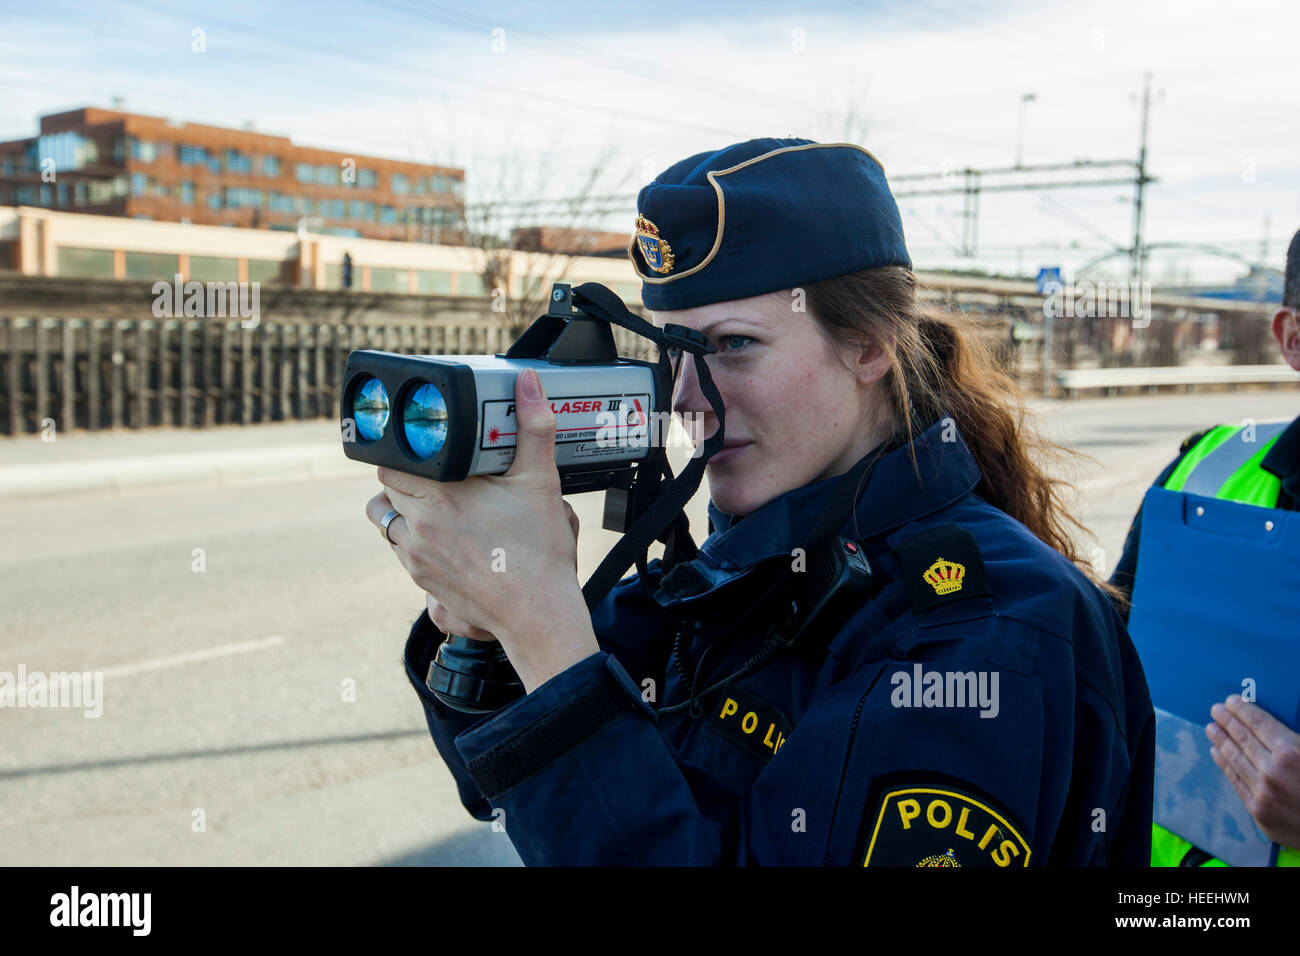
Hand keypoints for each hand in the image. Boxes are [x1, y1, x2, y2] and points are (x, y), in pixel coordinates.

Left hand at [366, 368, 598, 691]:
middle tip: (441, 472)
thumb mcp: (540, 481)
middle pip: (387, 486)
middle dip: (408, 474)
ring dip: (403, 506)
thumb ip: (533, 427)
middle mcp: (418, 525)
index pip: (393, 459)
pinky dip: (414, 537)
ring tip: (437, 501)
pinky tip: (446, 534)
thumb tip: (526, 383)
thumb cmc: (538, 551)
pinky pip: (400, 548)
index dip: (408, 450)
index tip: (428, 448)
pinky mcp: (421, 579)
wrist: (537, 612)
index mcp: (439, 494)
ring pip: (386, 518)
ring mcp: (415, 555)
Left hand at [1207, 695, 1299, 850]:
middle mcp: (1273, 769)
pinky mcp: (1258, 809)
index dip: (1242, 710)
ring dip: (1220, 740)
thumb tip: (1275, 724)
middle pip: (1243, 738)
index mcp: (1291, 751)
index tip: (1231, 701)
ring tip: (1211, 728)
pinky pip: (1236, 780)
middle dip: (1227, 721)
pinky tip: (1216, 753)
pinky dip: (1224, 763)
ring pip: (1235, 758)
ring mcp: (1263, 790)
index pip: (1259, 723)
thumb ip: (1296, 738)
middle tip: (1215, 710)